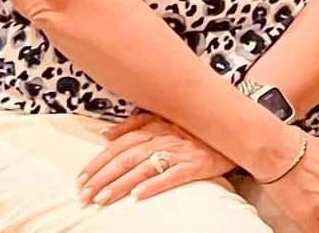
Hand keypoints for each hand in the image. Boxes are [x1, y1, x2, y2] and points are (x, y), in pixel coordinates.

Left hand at [76, 113, 233, 204]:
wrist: (237, 134)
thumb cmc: (198, 129)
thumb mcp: (167, 119)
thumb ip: (137, 124)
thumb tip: (106, 135)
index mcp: (157, 125)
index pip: (120, 144)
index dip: (99, 161)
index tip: (81, 178)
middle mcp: (166, 137)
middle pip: (127, 157)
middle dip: (102, 176)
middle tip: (84, 195)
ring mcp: (182, 152)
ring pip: (144, 168)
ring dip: (121, 184)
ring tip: (102, 199)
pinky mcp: (197, 165)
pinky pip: (173, 176)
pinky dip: (155, 185)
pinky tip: (138, 196)